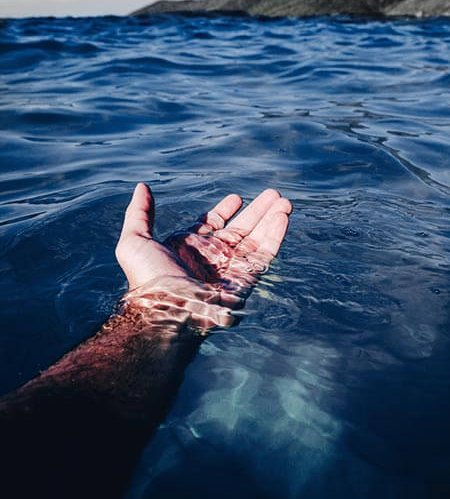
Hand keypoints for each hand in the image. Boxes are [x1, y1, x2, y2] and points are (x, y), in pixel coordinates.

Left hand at [115, 184, 291, 328]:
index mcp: (191, 246)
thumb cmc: (148, 279)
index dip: (225, 210)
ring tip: (284, 202)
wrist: (166, 311)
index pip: (214, 224)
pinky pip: (264, 254)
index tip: (237, 198)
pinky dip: (276, 235)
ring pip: (257, 239)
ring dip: (271, 219)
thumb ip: (140, 213)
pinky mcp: (245, 280)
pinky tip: (283, 217)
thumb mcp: (135, 240)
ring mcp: (230, 268)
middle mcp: (213, 256)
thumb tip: (142, 187)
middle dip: (258, 211)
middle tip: (274, 194)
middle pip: (242, 228)